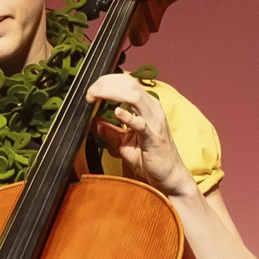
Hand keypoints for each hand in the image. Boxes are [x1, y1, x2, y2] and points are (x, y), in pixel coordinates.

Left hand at [86, 74, 194, 199]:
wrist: (168, 176)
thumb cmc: (149, 158)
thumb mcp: (122, 141)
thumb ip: (108, 130)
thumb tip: (90, 120)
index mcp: (146, 106)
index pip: (126, 83)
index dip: (106, 82)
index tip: (90, 91)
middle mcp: (152, 109)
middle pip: (128, 84)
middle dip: (106, 84)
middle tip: (89, 92)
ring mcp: (154, 121)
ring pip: (134, 96)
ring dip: (112, 93)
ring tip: (96, 96)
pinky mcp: (154, 136)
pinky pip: (141, 123)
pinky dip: (128, 116)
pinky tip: (117, 112)